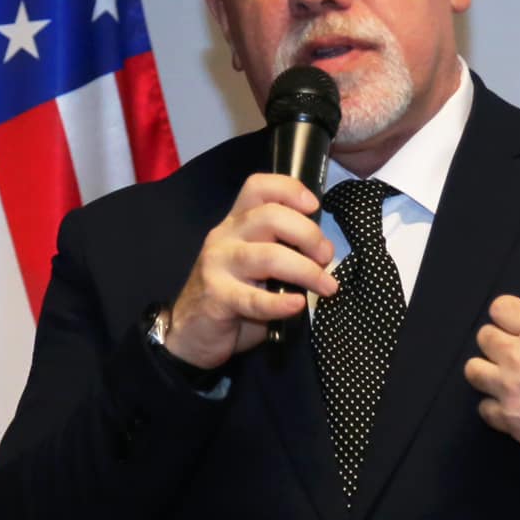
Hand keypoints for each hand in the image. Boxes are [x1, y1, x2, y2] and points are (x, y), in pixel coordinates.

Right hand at [165, 173, 338, 368]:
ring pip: (268, 256)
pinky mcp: (216, 298)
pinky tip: (297, 305)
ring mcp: (217, 265)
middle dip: (308, 234)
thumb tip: (323, 250)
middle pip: (270, 216)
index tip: (314, 206)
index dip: (289, 190)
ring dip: (305, 270)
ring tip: (327, 287)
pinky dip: (280, 303)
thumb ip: (284, 251)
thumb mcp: (258, 265)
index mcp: (237, 222)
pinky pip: (253, 298)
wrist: (192, 332)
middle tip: (326, 257)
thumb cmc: (233, 295)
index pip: (258, 187)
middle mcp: (225, 236)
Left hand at [464, 271, 519, 473]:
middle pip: (484, 337)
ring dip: (488, 369)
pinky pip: (483, 408)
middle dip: (498, 339)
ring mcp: (512, 392)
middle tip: (516, 350)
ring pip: (473, 371)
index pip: (500, 308)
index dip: (510, 313)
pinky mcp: (511, 421)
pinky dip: (494, 405)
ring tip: (506, 375)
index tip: (519, 324)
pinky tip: (513, 403)